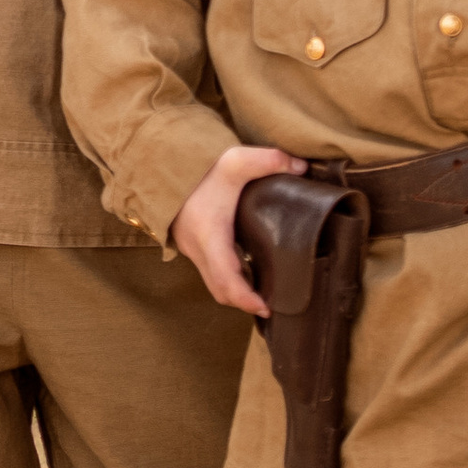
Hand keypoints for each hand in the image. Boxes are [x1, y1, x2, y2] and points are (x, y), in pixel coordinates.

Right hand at [169, 143, 307, 314]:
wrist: (165, 165)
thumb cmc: (200, 168)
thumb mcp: (235, 160)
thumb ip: (269, 160)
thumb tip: (301, 168)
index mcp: (210, 236)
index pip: (226, 280)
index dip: (245, 299)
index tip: (265, 307)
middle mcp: (197, 249)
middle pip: (219, 290)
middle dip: (243, 302)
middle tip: (269, 304)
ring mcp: (191, 248)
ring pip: (213, 282)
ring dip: (234, 291)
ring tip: (260, 291)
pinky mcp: (191, 243)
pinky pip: (209, 271)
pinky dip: (227, 278)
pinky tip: (245, 269)